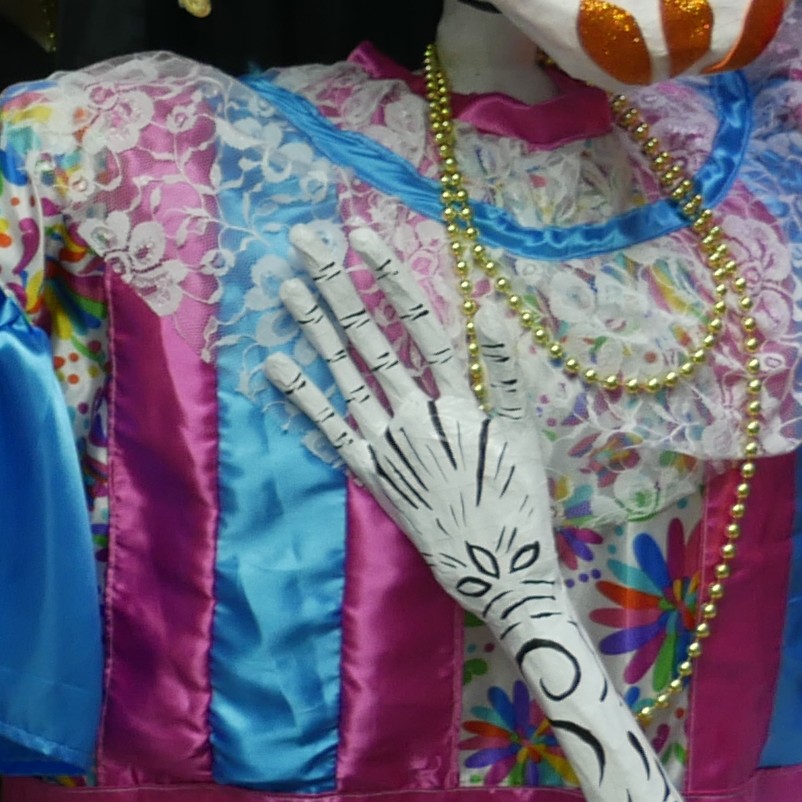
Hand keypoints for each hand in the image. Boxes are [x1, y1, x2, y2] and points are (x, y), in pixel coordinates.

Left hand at [261, 228, 568, 635]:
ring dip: (312, 327)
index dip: (389, 275)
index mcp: (459, 396)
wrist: (497, 566)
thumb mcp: (526, 431)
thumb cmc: (519, 497)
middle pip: (368, 336)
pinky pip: (329, 428)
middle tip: (303, 242)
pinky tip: (275, 364)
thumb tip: (493, 310)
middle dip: (334, 285)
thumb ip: (507, 371)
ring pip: (343, 372)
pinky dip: (302, 395)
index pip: (418, 320)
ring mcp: (387, 441)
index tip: (362, 235)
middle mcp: (415, 411)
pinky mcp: (369, 472)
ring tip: (284, 285)